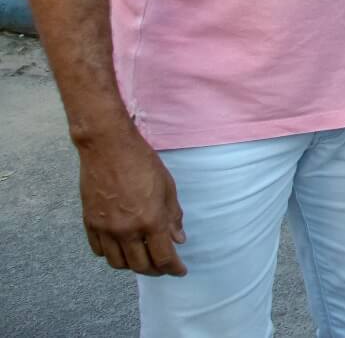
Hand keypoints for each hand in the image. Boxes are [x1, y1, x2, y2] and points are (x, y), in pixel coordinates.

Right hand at [78, 133, 186, 275]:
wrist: (107, 147)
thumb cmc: (142, 162)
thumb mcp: (167, 187)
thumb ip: (173, 216)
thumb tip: (178, 239)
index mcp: (149, 220)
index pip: (163, 257)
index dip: (173, 268)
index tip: (180, 271)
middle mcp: (125, 229)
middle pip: (140, 265)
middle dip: (155, 271)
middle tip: (164, 268)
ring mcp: (105, 228)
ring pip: (117, 263)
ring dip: (133, 265)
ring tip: (143, 259)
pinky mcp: (89, 223)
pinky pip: (99, 250)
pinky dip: (112, 254)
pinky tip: (122, 248)